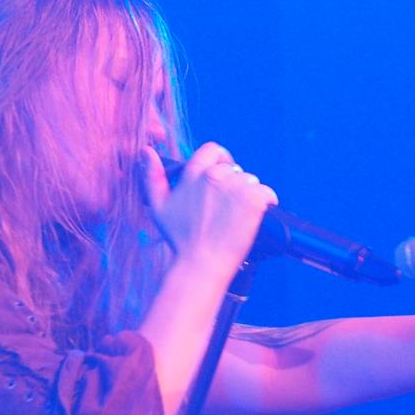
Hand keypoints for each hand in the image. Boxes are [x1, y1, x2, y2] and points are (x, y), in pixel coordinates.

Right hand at [141, 142, 277, 276]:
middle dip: (233, 183)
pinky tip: (255, 216)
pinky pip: (267, 193)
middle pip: (234, 168)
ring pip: (251, 181)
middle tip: (226, 207)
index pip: (213, 150)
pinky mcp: (254, 200)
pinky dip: (266, 203)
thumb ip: (153, 176)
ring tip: (236, 216)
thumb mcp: (158, 206)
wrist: (201, 264)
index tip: (222, 173)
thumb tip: (147, 151)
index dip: (220, 159)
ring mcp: (237, 187)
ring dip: (247, 194)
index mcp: (194, 173)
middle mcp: (216, 175)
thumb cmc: (180, 239)